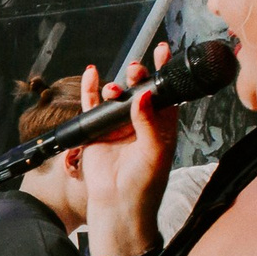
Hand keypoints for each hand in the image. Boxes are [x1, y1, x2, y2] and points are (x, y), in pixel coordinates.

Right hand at [77, 43, 179, 255]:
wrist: (119, 204)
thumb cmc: (145, 183)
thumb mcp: (155, 151)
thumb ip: (150, 122)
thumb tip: (142, 95)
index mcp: (162, 125)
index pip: (166, 92)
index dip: (165, 71)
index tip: (164, 51)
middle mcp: (140, 122)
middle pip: (139, 90)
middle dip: (138, 76)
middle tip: (136, 71)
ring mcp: (117, 125)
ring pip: (116, 96)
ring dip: (115, 86)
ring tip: (114, 89)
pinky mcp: (96, 131)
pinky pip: (92, 105)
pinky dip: (91, 88)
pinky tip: (92, 73)